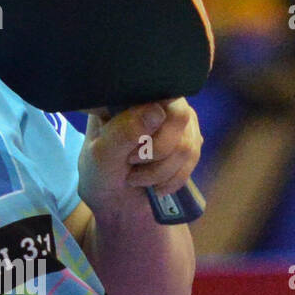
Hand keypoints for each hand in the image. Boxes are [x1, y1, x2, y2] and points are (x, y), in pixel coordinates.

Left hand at [77, 98, 203, 212]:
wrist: (113, 200)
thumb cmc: (100, 171)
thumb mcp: (102, 153)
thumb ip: (124, 132)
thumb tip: (157, 111)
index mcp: (129, 96)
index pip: (158, 94)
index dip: (151, 126)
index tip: (129, 154)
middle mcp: (157, 102)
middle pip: (180, 117)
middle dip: (156, 152)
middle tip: (130, 163)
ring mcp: (176, 122)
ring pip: (188, 144)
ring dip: (161, 171)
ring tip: (136, 177)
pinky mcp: (188, 141)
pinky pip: (194, 159)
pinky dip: (172, 179)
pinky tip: (154, 184)